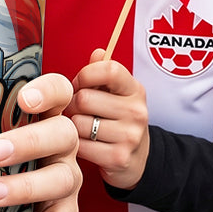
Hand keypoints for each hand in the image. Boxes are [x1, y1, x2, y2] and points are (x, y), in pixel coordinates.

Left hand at [0, 73, 81, 211]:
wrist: (10, 201)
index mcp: (40, 112)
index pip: (58, 90)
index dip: (47, 91)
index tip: (23, 97)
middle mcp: (60, 142)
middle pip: (62, 133)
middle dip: (30, 141)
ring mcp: (67, 177)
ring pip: (62, 179)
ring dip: (25, 187)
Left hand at [69, 48, 149, 190]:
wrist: (139, 158)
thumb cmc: (118, 120)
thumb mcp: (115, 93)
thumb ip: (102, 71)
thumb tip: (97, 53)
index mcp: (134, 90)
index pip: (109, 69)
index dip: (85, 75)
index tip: (79, 84)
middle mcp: (136, 111)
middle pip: (84, 98)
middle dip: (73, 105)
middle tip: (77, 111)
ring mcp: (130, 136)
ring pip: (79, 123)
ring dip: (73, 126)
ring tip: (82, 128)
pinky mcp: (119, 158)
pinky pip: (81, 146)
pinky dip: (77, 146)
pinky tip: (86, 144)